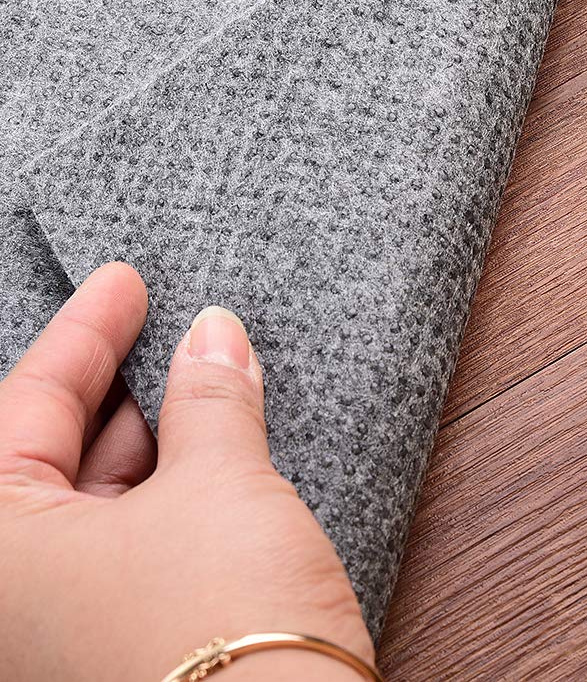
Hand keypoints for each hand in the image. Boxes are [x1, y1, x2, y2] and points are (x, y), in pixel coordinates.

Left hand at [0, 263, 372, 680]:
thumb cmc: (226, 628)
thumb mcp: (221, 486)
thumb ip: (210, 399)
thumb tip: (213, 334)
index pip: (25, 406)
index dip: (85, 333)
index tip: (124, 280)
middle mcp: (15, 601)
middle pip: (48, 458)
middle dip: (115, 386)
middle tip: (169, 326)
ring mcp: (63, 631)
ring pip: (92, 505)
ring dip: (151, 438)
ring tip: (206, 377)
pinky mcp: (119, 648)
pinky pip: (126, 545)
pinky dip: (168, 489)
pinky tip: (215, 450)